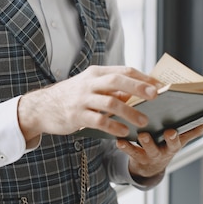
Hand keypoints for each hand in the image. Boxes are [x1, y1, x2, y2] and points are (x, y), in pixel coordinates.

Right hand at [18, 64, 161, 142]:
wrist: (42, 107)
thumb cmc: (72, 96)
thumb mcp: (90, 86)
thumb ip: (111, 88)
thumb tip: (138, 92)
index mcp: (96, 73)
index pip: (124, 71)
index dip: (143, 77)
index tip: (160, 85)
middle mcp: (89, 83)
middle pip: (118, 81)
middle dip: (139, 88)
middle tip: (156, 96)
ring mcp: (82, 99)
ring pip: (110, 103)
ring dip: (130, 112)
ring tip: (144, 121)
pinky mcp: (76, 116)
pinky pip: (99, 121)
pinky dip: (113, 127)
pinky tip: (124, 132)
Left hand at [117, 121, 202, 182]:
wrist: (147, 168)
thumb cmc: (163, 146)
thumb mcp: (179, 140)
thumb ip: (192, 130)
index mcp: (176, 143)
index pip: (187, 136)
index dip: (195, 130)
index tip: (200, 121)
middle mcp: (166, 150)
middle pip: (172, 144)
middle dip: (172, 138)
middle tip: (170, 131)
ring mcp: (151, 154)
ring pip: (150, 149)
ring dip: (147, 142)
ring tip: (143, 134)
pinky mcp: (137, 156)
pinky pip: (130, 151)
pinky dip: (125, 146)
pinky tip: (119, 140)